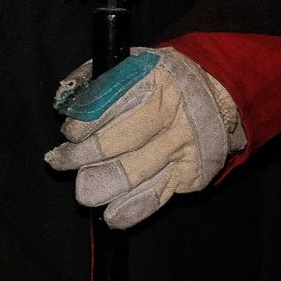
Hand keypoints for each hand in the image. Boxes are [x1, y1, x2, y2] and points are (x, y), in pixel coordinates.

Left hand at [45, 47, 241, 228]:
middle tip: (60, 162)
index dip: (85, 123)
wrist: (220, 94)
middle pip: (119, 141)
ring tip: (83, 193)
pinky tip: (114, 216)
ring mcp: (183, 146)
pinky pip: (160, 194)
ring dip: (105, 185)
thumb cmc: (162, 81)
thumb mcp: (135, 64)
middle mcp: (170, 115)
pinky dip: (135, 209)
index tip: (69, 134)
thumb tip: (64, 102)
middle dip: (83, 155)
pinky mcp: (193, 171)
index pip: (110, 105)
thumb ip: (97, 79)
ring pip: (136, 171)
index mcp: (152, 82)